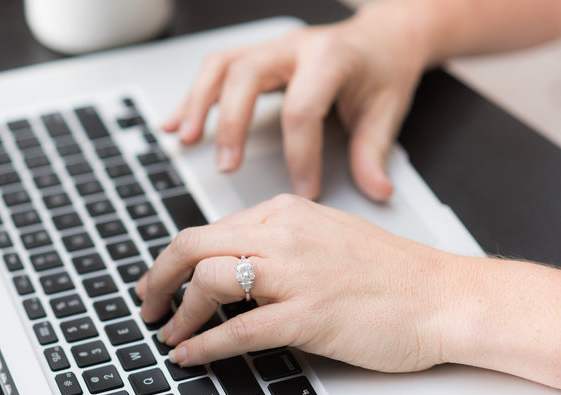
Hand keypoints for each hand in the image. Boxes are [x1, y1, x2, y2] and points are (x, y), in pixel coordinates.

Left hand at [137, 194, 464, 371]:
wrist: (444, 297)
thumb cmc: (391, 275)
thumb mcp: (326, 239)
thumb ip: (278, 245)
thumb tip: (229, 266)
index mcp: (286, 213)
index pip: (209, 230)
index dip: (174, 259)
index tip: (161, 281)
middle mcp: (285, 234)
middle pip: (193, 245)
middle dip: (158, 278)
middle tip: (147, 305)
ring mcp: (296, 273)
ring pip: (209, 280)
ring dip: (178, 312)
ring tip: (169, 334)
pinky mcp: (309, 314)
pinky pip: (239, 328)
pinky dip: (204, 345)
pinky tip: (190, 356)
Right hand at [163, 1, 430, 200]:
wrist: (382, 36)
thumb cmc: (381, 70)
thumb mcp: (386, 111)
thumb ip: (374, 154)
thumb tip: (375, 191)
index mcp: (330, 58)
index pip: (303, 108)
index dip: (301, 154)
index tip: (305, 189)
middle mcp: (294, 47)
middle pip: (246, 76)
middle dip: (232, 123)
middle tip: (228, 166)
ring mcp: (272, 49)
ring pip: (221, 66)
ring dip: (198, 104)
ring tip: (185, 140)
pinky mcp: (258, 56)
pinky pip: (216, 69)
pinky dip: (193, 97)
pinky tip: (175, 124)